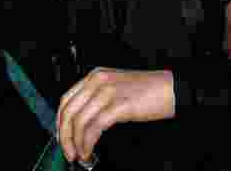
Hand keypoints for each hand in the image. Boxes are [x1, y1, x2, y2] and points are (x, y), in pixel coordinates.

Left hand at [56, 67, 174, 164]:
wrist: (171, 89)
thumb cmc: (148, 91)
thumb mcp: (116, 89)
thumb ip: (97, 100)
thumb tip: (80, 124)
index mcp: (95, 76)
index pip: (66, 99)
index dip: (60, 122)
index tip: (62, 137)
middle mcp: (98, 81)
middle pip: (68, 111)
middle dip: (64, 136)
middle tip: (68, 152)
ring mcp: (108, 92)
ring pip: (79, 121)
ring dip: (76, 143)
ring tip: (80, 155)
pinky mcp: (119, 105)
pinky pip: (95, 127)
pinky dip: (88, 143)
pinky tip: (89, 150)